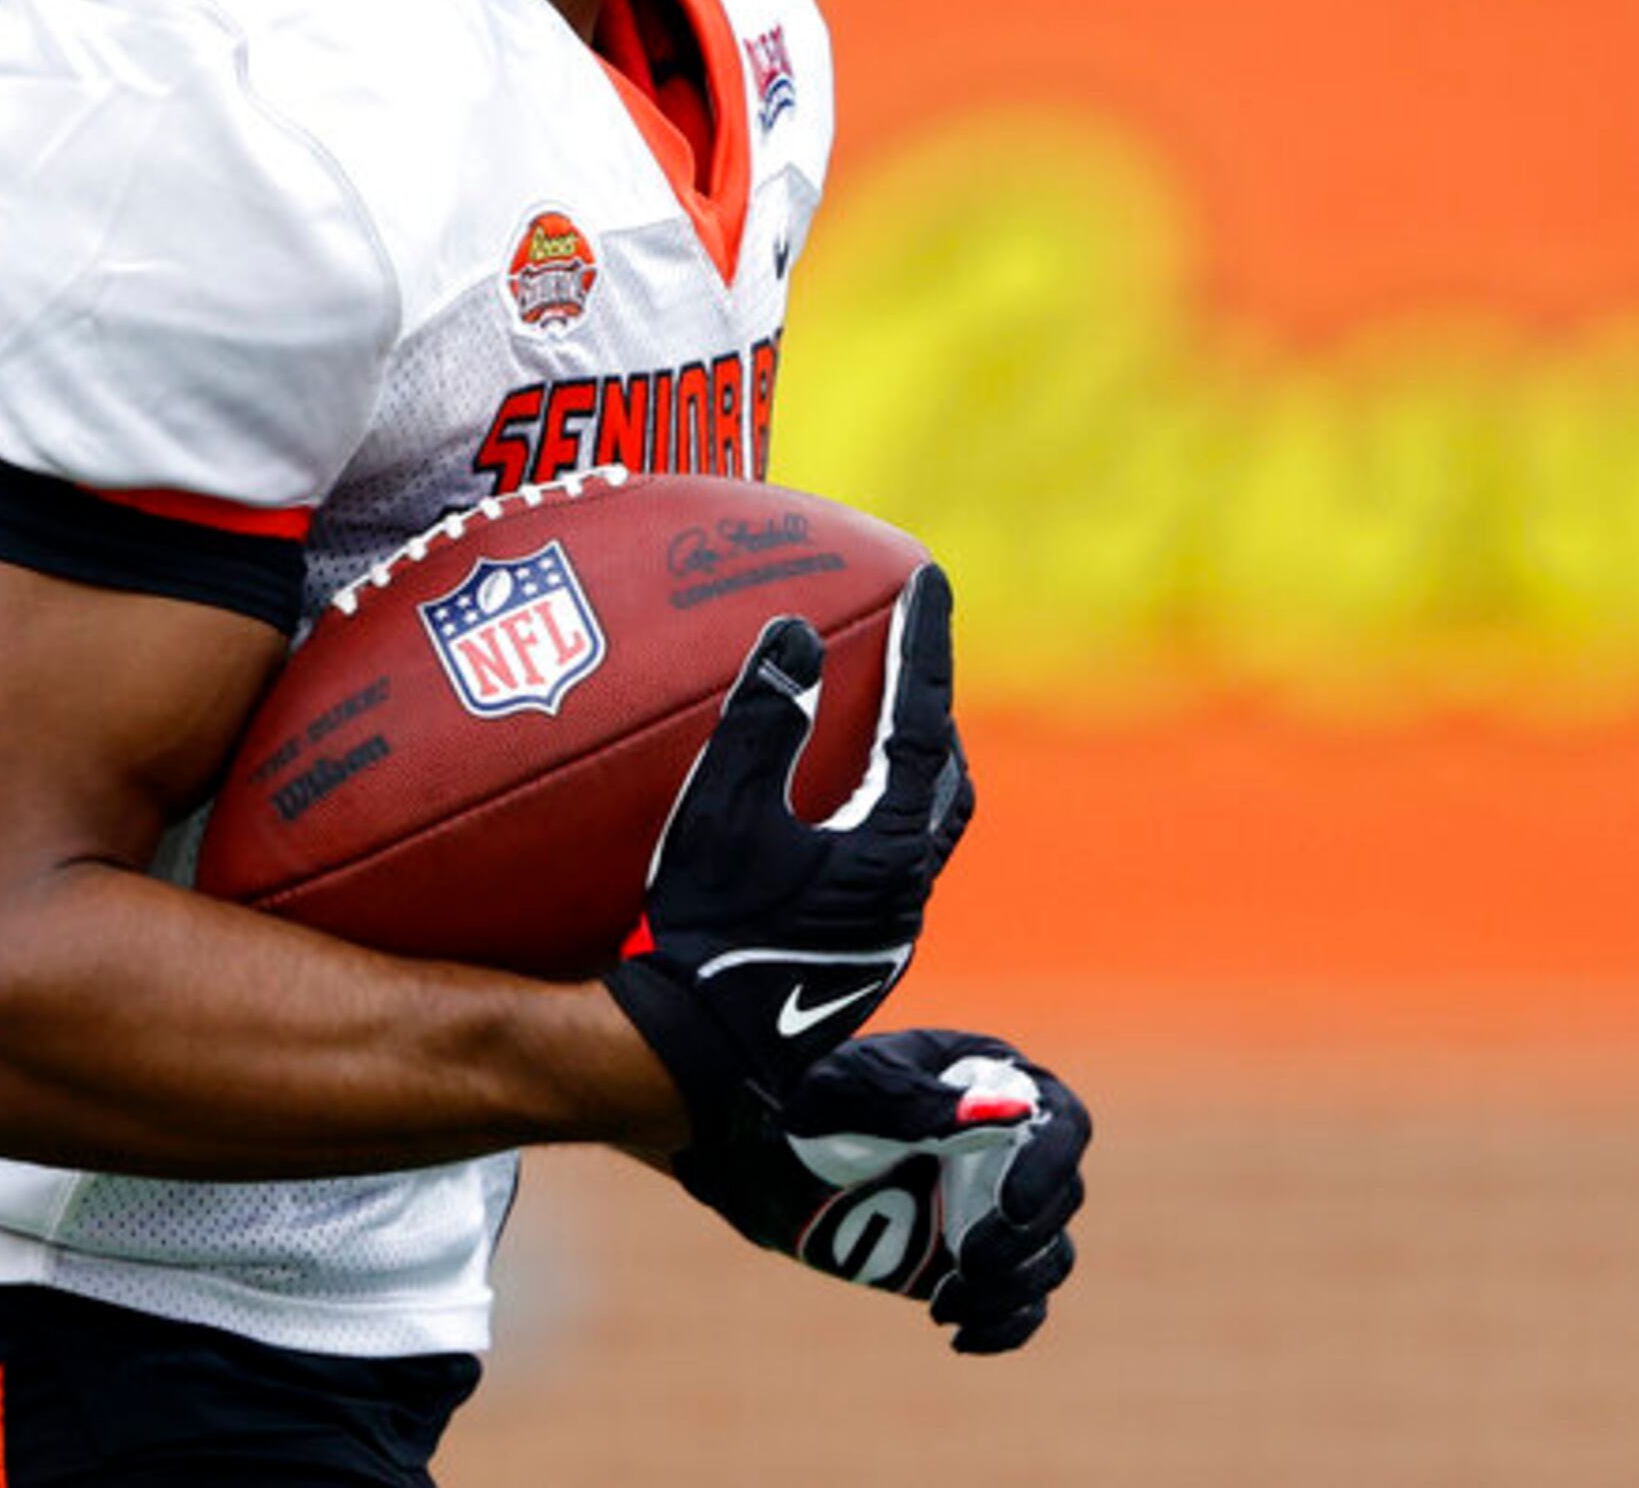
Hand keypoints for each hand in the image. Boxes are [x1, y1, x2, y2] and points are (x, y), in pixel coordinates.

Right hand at [606, 567, 972, 1139]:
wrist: (692, 1058)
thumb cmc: (703, 932)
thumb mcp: (720, 814)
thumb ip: (761, 718)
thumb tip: (794, 633)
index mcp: (889, 847)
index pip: (924, 720)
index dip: (925, 644)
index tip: (930, 580)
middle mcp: (906, 892)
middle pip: (946, 783)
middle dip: (935, 716)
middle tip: (910, 662)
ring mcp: (886, 936)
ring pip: (924, 835)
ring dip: (912, 778)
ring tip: (877, 734)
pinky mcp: (858, 965)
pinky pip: (888, 873)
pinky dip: (876, 825)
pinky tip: (827, 822)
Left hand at [677, 1028, 1090, 1353]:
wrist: (770, 1163)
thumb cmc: (814, 1105)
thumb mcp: (856, 1091)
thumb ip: (925, 1104)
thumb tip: (1012, 1112)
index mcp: (996, 1086)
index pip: (1061, 1125)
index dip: (1049, 1168)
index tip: (1007, 1206)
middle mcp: (1009, 1150)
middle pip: (1060, 1200)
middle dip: (1020, 1240)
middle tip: (963, 1259)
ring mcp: (993, 1210)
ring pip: (1048, 1257)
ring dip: (1011, 1288)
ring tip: (944, 1301)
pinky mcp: (974, 1264)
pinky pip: (1021, 1303)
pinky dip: (1005, 1326)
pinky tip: (959, 1336)